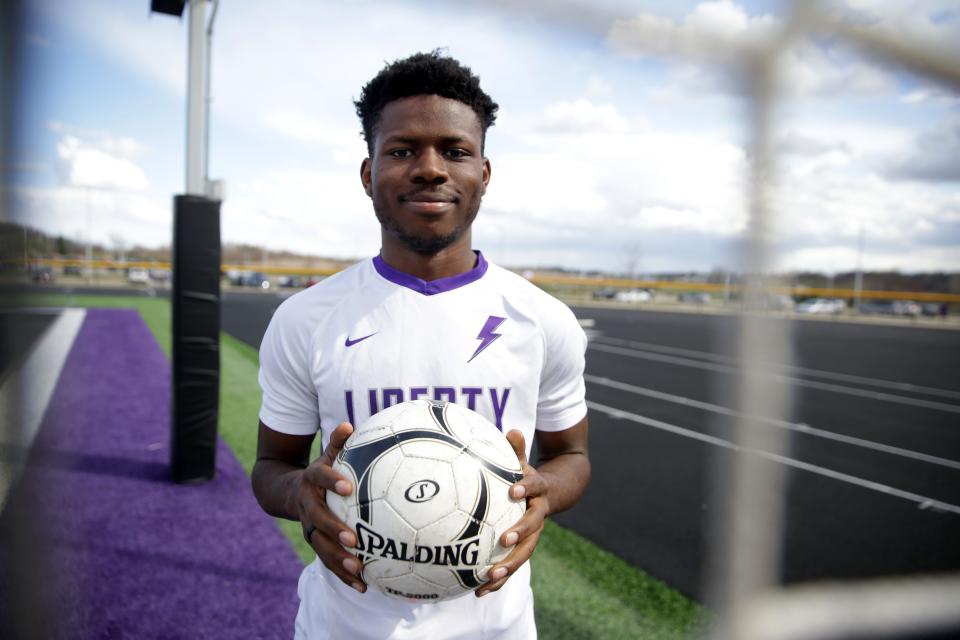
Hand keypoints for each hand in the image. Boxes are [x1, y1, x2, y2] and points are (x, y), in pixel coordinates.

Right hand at [298, 421, 366, 593]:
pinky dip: (344, 575)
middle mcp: (308, 506)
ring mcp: (310, 527)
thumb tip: (348, 425)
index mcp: (311, 482)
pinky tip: (364, 586)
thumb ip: (337, 442)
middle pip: (318, 520)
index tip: (347, 487)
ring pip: (321, 546)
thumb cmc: (318, 471)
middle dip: (334, 530)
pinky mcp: (316, 543)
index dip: (332, 482)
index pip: (320, 479)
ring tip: (358, 569)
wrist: (285, 492)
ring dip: (338, 560)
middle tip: (352, 539)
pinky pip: (328, 561)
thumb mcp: (325, 454)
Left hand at [476, 429, 548, 596]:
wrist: (556, 494)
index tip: (515, 489)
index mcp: (537, 492)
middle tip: (504, 542)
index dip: (526, 487)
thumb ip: (516, 449)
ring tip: (488, 580)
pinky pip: (511, 565)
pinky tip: (476, 592)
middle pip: (532, 529)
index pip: (535, 487)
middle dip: (519, 537)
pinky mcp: (522, 548)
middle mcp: (538, 516)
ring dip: (508, 567)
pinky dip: (497, 579)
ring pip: (523, 554)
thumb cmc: (528, 476)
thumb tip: (513, 429)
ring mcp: (532, 535)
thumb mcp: (525, 461)